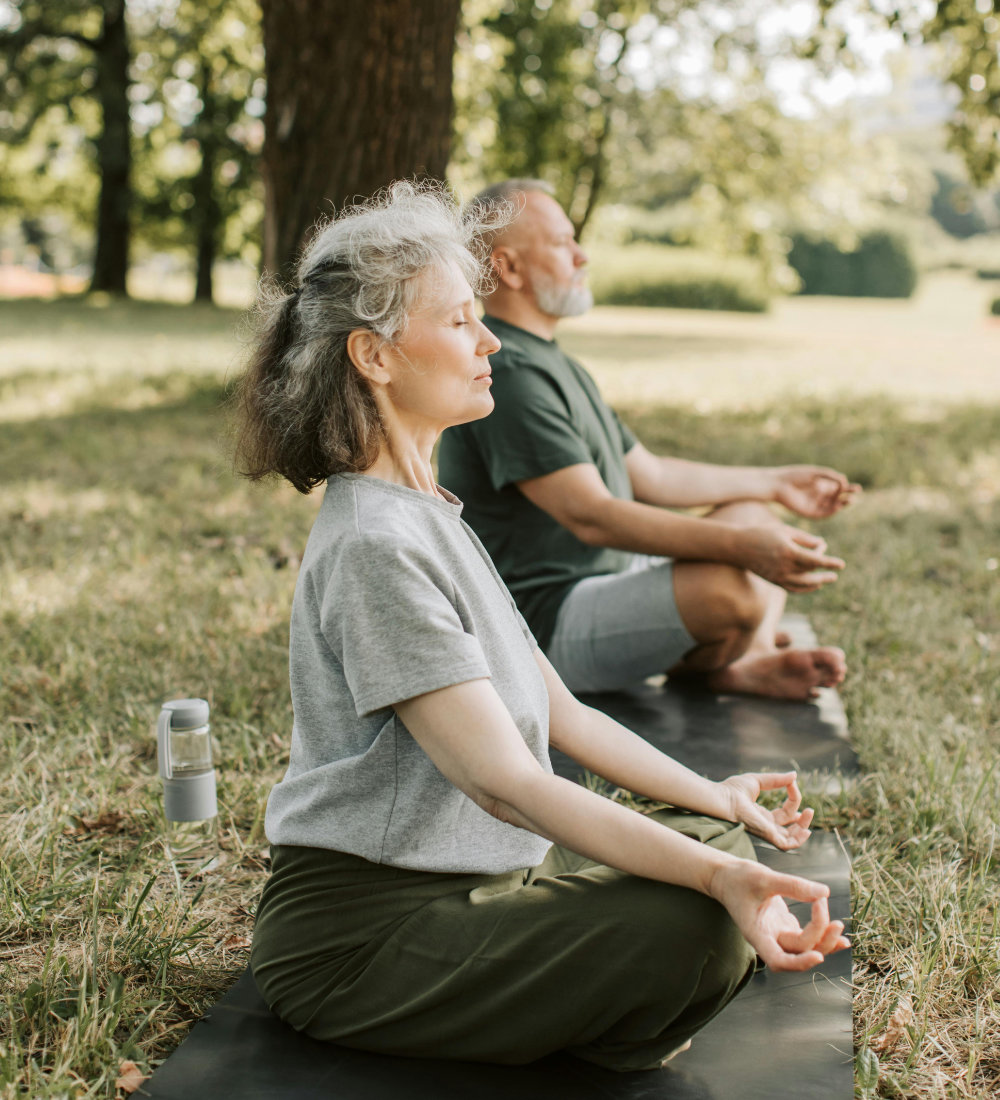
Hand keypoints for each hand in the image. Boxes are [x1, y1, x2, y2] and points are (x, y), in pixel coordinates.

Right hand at [708, 859, 849, 971]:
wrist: (725, 876)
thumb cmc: (738, 877)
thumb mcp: (764, 877)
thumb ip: (793, 886)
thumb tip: (825, 892)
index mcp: (757, 933)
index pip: (778, 961)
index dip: (799, 963)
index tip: (818, 956)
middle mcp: (768, 939)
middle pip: (799, 953)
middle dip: (819, 939)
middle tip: (830, 915)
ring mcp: (777, 934)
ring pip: (805, 948)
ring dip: (824, 940)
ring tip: (839, 925)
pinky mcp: (784, 927)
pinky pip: (807, 938)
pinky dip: (822, 936)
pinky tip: (838, 931)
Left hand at [720, 771, 812, 849]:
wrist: (721, 799)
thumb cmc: (732, 790)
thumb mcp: (758, 781)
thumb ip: (776, 780)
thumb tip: (794, 776)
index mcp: (761, 814)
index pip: (784, 812)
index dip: (793, 798)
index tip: (792, 783)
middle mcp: (765, 825)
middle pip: (789, 828)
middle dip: (802, 820)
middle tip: (809, 810)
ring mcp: (766, 831)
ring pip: (790, 838)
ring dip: (803, 828)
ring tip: (808, 814)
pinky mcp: (767, 835)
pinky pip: (786, 845)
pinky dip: (798, 840)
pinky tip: (806, 830)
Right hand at [739, 523, 843, 591]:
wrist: (738, 546)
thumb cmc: (762, 533)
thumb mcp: (785, 530)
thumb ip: (804, 538)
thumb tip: (821, 544)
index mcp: (788, 551)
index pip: (815, 560)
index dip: (830, 562)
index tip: (842, 564)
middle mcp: (784, 566)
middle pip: (811, 572)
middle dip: (824, 570)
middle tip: (835, 572)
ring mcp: (778, 576)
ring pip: (804, 584)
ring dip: (817, 582)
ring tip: (827, 579)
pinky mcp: (774, 581)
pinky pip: (793, 588)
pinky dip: (805, 588)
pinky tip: (813, 585)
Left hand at [772, 466, 860, 518]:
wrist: (778, 485)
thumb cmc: (795, 475)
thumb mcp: (815, 473)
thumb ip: (830, 476)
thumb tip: (844, 482)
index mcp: (820, 485)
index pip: (838, 488)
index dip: (848, 488)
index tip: (857, 488)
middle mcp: (819, 496)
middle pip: (837, 498)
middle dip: (848, 496)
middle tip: (856, 493)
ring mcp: (814, 504)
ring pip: (832, 507)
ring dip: (842, 504)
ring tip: (850, 500)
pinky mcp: (809, 513)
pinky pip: (823, 514)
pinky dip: (832, 511)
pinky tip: (838, 506)